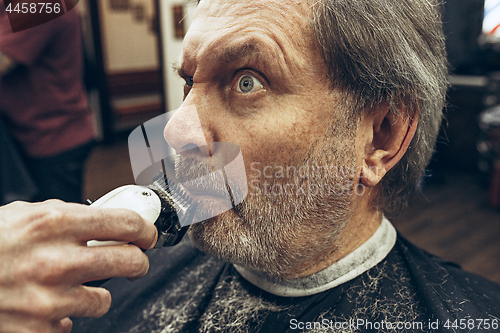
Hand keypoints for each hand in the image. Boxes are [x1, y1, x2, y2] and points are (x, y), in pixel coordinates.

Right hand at [0, 200, 157, 332]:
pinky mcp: (40, 330)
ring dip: (92, 293)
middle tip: (133, 260)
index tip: (147, 234)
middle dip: (137, 261)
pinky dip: (61, 316)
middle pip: (130, 262)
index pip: (126, 223)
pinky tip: (42, 304)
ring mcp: (48, 299)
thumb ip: (68, 216)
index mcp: (54, 223)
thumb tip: (108, 219)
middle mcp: (55, 261)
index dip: (145, 230)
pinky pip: (70, 324)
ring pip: (104, 299)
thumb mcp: (26, 215)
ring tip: (67, 284)